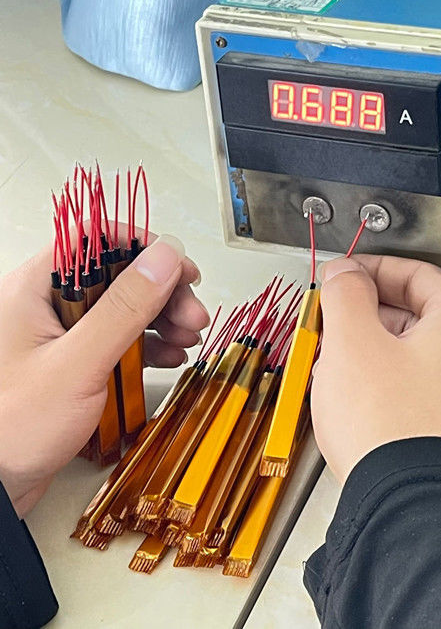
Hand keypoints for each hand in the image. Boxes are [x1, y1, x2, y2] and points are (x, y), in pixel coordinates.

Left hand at [0, 233, 209, 515]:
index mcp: (35, 289)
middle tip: (194, 314)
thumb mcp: (78, 364)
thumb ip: (124, 308)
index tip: (180, 268)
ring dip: (162, 319)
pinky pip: (119, 340)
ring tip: (189, 338)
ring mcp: (62, 336)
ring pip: (123, 309)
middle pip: (118, 276)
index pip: (95, 241)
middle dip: (163, 292)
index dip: (143, 248)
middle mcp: (48, 306)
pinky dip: (150, 345)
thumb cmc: (13, 428)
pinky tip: (171, 356)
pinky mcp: (74, 364)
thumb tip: (164, 258)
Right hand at [312, 255, 440, 482]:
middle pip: (417, 312)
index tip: (344, 275)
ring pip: (415, 350)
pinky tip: (355, 391)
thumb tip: (344, 274)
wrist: (404, 505)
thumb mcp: (352, 341)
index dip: (372, 269)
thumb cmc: (388, 427)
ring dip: (373, 345)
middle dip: (367, 311)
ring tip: (335, 358)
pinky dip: (386, 377)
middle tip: (334, 316)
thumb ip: (346, 293)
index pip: (417, 273)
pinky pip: (418, 384)